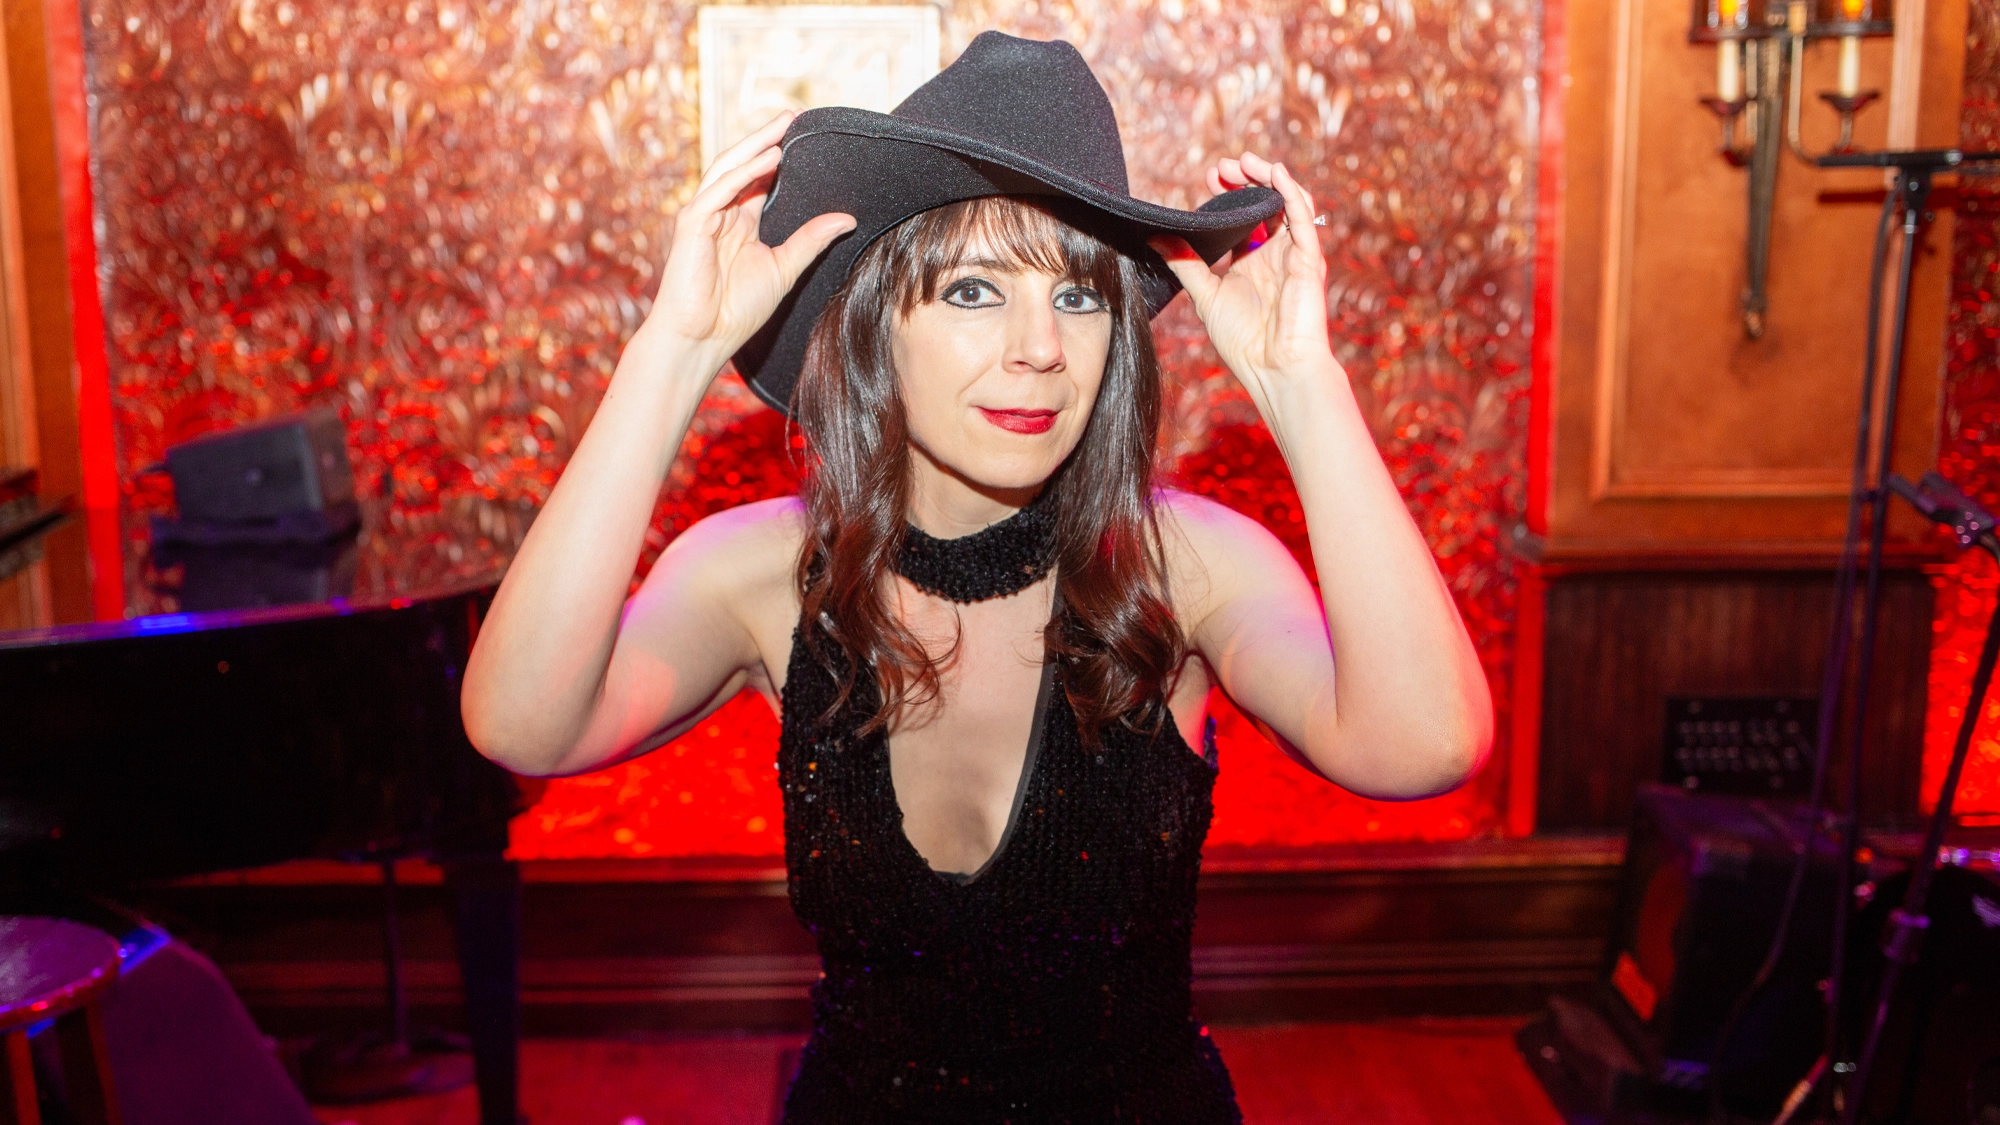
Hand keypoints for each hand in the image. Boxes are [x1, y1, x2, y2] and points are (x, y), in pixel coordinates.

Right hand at [642, 112, 856, 370]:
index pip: (758, 179)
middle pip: (742, 165)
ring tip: (784, 125)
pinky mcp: (692, 224)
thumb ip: (811, 240)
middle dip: (766, 139)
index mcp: (739, 223)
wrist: (702, 339)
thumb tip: (848, 218)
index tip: (805, 136)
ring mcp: (703, 216)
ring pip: (728, 169)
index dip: (778, 155)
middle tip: (794, 116)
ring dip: (755, 145)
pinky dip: (743, 172)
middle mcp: (719, 213)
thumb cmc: (735, 310)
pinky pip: (719, 190)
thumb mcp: (784, 268)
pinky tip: (768, 158)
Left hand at [1149, 153, 1337, 411]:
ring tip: (1245, 161)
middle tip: (1223, 165)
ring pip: (1286, 202)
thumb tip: (1156, 238)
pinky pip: (1303, 218)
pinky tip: (1275, 172)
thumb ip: (1185, 264)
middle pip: (1264, 203)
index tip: (1208, 178)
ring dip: (1267, 177)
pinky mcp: (1308, 259)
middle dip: (1245, 178)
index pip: (1243, 216)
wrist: (1274, 370)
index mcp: (1251, 260)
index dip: (1228, 193)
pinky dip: (1291, 192)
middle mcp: (1274, 253)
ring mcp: (1293, 254)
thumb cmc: (1244, 342)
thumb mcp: (1205, 296)